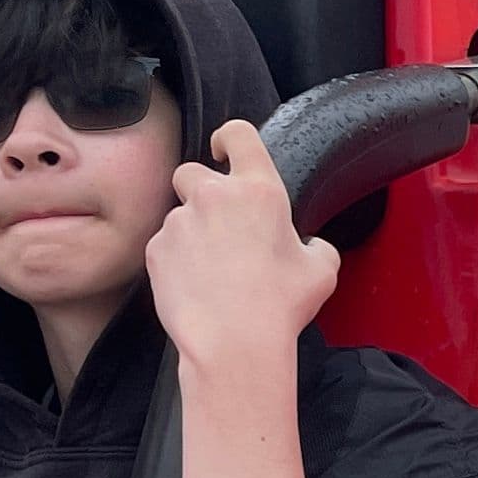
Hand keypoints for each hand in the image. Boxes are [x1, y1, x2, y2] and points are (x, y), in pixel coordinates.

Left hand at [145, 121, 338, 373]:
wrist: (233, 342)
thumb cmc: (279, 306)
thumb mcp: (322, 271)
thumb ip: (316, 246)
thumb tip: (311, 247)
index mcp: (259, 191)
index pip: (237, 134)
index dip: (228, 138)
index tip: (224, 150)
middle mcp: (214, 196)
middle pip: (192, 172)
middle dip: (201, 191)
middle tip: (219, 224)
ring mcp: (179, 222)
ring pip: (179, 216)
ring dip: (191, 233)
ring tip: (212, 270)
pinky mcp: (156, 249)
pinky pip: (163, 246)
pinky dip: (175, 260)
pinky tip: (195, 285)